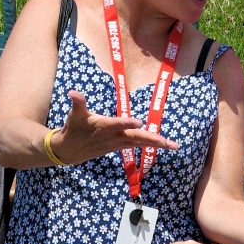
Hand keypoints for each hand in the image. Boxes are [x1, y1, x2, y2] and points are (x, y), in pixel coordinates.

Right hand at [45, 89, 179, 166]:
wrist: (69, 151)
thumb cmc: (73, 128)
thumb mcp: (74, 115)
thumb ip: (78, 103)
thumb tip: (72, 92)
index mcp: (103, 127)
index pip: (117, 124)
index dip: (126, 123)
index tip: (138, 122)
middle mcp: (113, 137)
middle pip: (135, 138)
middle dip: (152, 140)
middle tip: (167, 142)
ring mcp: (118, 144)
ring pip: (139, 144)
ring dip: (156, 144)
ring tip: (173, 145)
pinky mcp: (120, 146)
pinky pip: (138, 145)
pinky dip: (150, 145)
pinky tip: (163, 145)